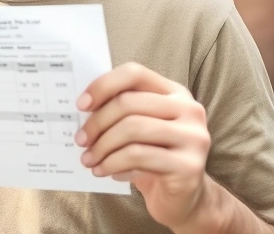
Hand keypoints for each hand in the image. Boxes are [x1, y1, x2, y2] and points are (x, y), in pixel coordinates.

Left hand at [76, 62, 212, 230]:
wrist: (184, 199)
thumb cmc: (153, 158)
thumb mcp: (138, 129)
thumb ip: (120, 112)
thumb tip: (81, 107)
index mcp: (175, 92)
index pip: (134, 73)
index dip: (103, 85)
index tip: (81, 105)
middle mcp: (189, 110)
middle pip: (129, 102)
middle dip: (97, 122)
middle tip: (80, 140)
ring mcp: (193, 137)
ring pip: (132, 128)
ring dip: (102, 146)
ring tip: (88, 159)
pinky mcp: (188, 165)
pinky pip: (138, 156)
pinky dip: (112, 163)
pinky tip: (103, 171)